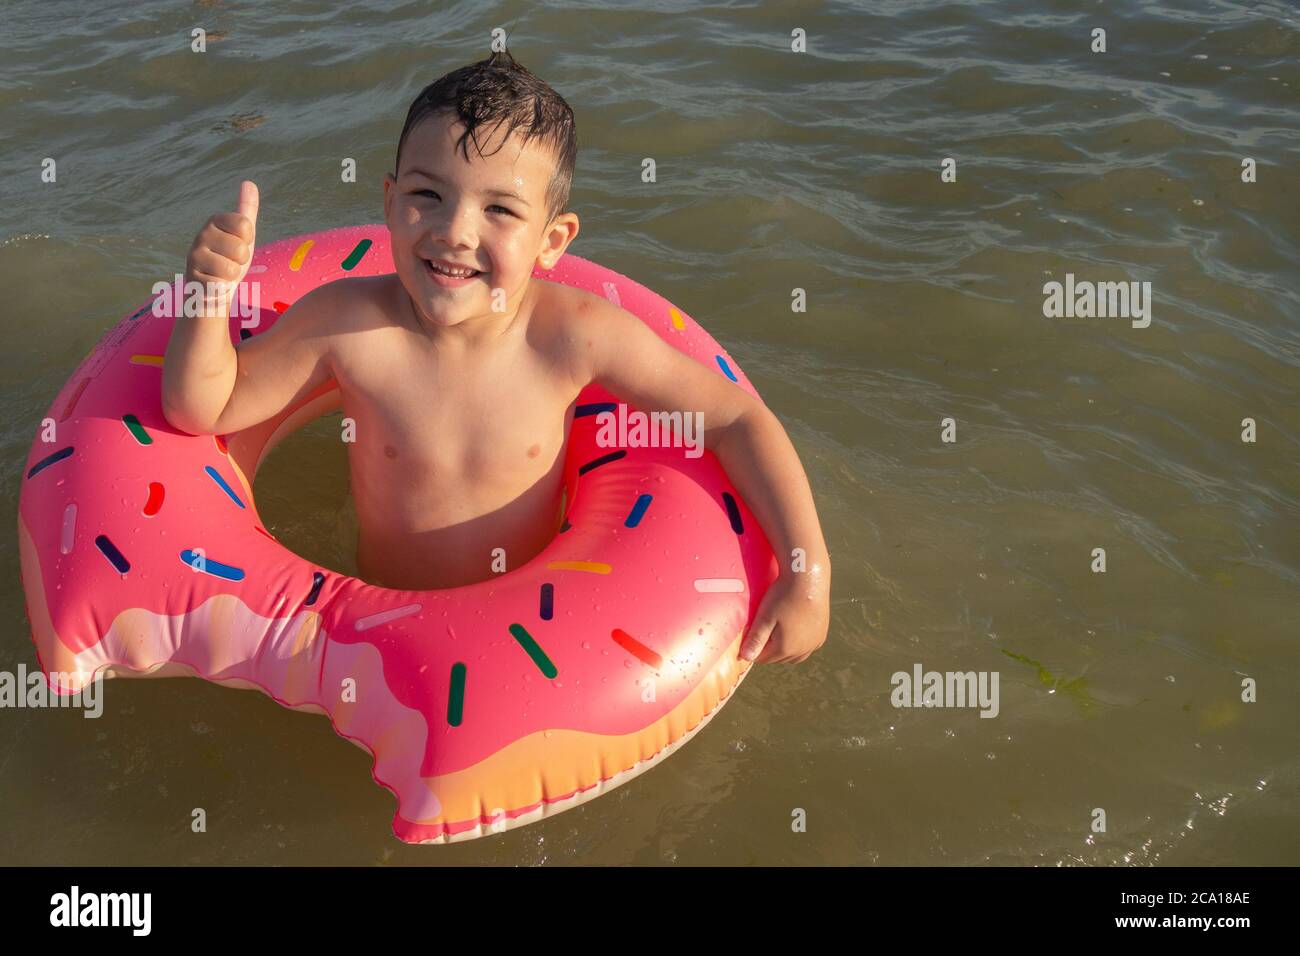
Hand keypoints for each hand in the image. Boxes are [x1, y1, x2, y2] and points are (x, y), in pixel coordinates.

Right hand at [185, 180, 258, 314]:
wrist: (213, 290)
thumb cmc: (230, 260)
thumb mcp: (243, 236)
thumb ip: (246, 210)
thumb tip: (249, 182)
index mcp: (214, 221)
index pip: (245, 224)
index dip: (248, 240)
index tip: (239, 244)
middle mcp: (201, 235)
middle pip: (240, 249)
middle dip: (241, 262)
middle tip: (230, 263)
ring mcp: (194, 257)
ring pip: (232, 269)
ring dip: (232, 276)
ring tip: (222, 273)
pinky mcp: (192, 279)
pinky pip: (221, 284)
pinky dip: (223, 288)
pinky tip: (214, 285)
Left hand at [740, 568, 829, 663]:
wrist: (808, 578)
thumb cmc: (783, 596)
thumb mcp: (765, 617)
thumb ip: (755, 639)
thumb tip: (745, 658)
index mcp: (786, 648)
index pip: (763, 658)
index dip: (754, 649)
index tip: (749, 636)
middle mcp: (802, 650)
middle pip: (779, 658)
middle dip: (768, 650)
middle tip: (762, 632)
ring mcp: (814, 643)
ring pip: (794, 656)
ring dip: (784, 649)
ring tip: (776, 632)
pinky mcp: (821, 635)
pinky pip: (807, 647)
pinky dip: (798, 644)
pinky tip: (793, 631)